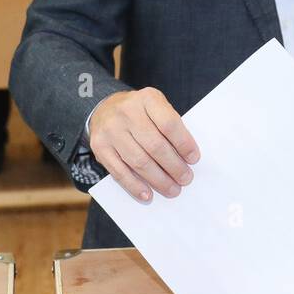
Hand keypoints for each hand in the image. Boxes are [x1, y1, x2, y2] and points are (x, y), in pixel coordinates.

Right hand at [88, 88, 199, 202]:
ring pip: (138, 161)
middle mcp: (127, 112)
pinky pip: (119, 171)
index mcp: (147, 99)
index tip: (194, 159)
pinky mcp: (99, 147)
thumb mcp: (156, 107)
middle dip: (173, 166)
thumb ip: (170, 126)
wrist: (105, 108)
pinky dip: (135, 186)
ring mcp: (111, 130)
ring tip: (172, 189)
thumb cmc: (140, 112)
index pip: (169, 123)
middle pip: (154, 145)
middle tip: (186, 179)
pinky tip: (147, 195)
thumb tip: (186, 158)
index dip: (183, 143)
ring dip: (158, 180)